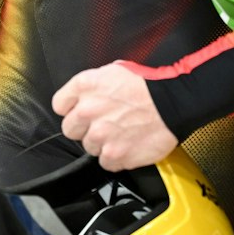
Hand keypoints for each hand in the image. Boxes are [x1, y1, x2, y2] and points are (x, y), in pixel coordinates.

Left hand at [53, 62, 177, 170]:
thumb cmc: (148, 84)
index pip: (59, 105)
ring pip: (89, 147)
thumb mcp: (113, 71)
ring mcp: (100, 135)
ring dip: (102, 143)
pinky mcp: (115, 155)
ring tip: (121, 133)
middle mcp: (87, 111)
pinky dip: (116, 158)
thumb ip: (92, 86)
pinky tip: (128, 145)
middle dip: (85, 128)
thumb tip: (84, 96)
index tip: (80, 112)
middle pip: (70, 129)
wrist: (173, 101)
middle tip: (104, 124)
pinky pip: (106, 163)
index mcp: (84, 87)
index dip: (71, 109)